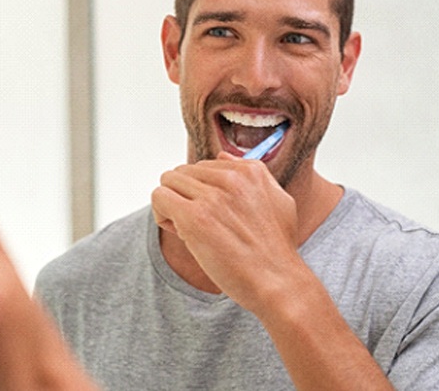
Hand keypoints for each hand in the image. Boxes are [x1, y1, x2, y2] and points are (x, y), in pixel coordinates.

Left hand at [152, 152, 302, 314]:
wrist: (278, 283)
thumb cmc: (276, 250)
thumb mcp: (278, 200)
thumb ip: (252, 173)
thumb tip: (222, 156)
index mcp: (249, 171)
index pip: (203, 166)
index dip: (202, 191)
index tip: (213, 214)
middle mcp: (230, 178)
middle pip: (182, 172)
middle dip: (184, 196)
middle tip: (200, 224)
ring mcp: (212, 197)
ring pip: (168, 182)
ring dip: (172, 205)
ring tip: (189, 229)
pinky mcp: (194, 217)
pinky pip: (159, 198)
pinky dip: (162, 215)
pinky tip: (180, 233)